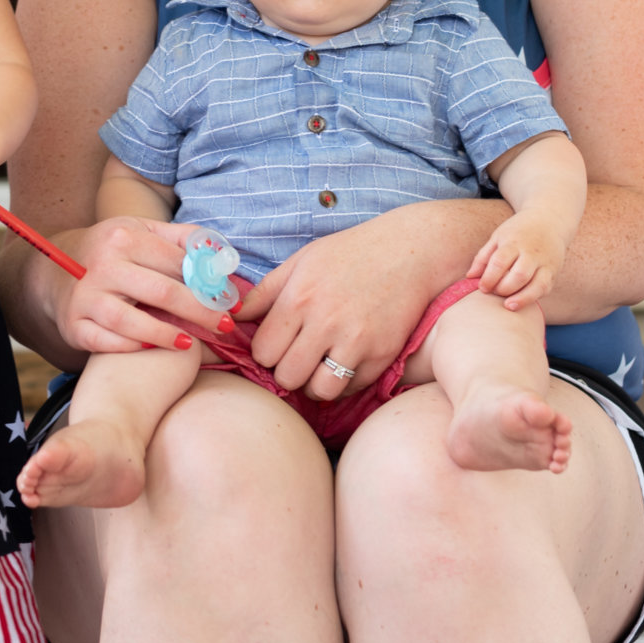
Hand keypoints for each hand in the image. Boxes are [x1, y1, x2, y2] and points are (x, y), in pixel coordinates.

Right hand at [50, 217, 211, 356]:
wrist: (54, 272)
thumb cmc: (110, 253)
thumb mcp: (141, 231)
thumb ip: (181, 239)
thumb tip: (220, 253)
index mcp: (123, 237)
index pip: (177, 263)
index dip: (209, 283)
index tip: (231, 300)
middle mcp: (102, 265)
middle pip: (163, 293)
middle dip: (201, 312)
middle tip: (226, 326)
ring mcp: (85, 297)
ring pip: (133, 323)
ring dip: (168, 335)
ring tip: (191, 342)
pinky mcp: (74, 325)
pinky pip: (107, 342)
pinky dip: (132, 347)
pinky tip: (153, 349)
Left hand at [240, 211, 471, 402]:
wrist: (412, 251)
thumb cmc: (351, 253)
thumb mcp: (302, 261)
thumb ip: (265, 293)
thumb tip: (231, 316)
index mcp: (299, 297)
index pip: (263, 351)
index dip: (267, 351)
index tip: (279, 343)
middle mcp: (325, 321)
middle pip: (286, 376)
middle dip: (288, 370)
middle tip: (299, 355)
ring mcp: (356, 341)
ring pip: (318, 391)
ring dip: (315, 383)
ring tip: (319, 365)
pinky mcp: (382, 355)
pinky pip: (351, 388)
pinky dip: (344, 382)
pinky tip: (345, 362)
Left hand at [468, 210, 566, 311]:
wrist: (549, 220)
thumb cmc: (518, 231)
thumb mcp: (498, 237)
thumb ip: (483, 257)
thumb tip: (470, 277)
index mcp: (514, 242)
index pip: (500, 262)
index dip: (489, 278)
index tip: (482, 288)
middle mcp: (532, 253)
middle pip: (519, 275)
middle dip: (504, 288)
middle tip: (495, 292)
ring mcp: (545, 263)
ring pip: (537, 285)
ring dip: (521, 298)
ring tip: (508, 305)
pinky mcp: (554, 272)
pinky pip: (545, 288)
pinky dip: (533, 297)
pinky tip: (522, 301)